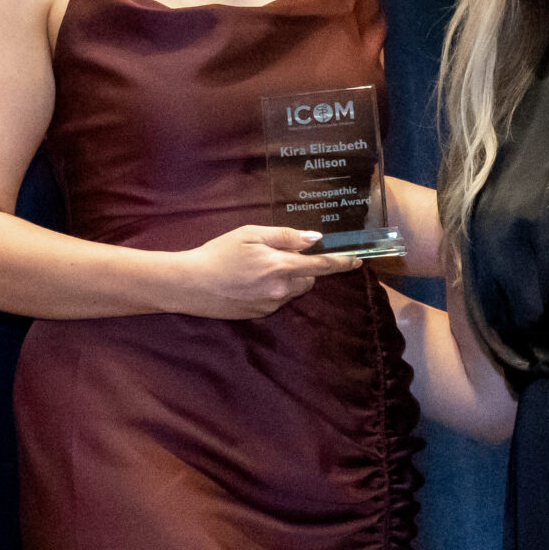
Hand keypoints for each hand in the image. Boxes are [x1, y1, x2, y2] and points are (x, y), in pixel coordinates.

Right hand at [163, 226, 361, 318]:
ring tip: (260, 268)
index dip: (342, 263)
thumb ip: (285, 236)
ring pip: (293, 290)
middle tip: (280, 255)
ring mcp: (271, 305)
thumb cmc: (218, 253)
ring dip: (288, 279)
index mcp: (281, 267)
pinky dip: (273, 289)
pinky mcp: (260, 314)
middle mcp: (281, 289)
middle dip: (304, 268)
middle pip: (309, 279)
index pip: (322, 266)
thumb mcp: (250, 234)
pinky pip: (277, 299)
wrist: (190, 284)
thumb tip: (314, 239)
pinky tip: (250, 282)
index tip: (358, 261)